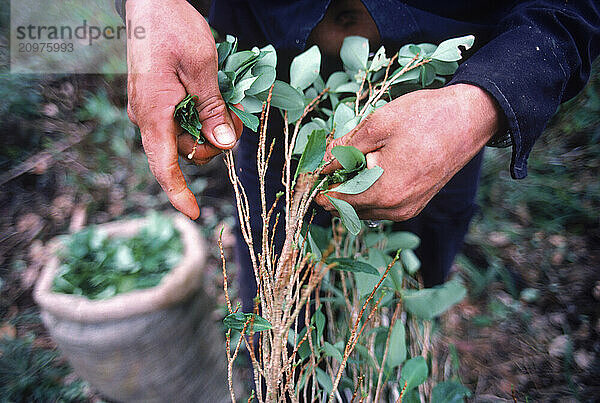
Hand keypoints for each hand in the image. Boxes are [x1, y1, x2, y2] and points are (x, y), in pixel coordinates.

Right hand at [126, 0, 242, 218]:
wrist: (150, 0)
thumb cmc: (173, 29)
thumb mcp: (202, 70)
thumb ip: (213, 110)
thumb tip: (224, 146)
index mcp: (153, 113)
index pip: (164, 166)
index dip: (179, 193)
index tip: (195, 214)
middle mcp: (146, 115)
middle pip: (182, 152)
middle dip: (211, 145)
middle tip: (235, 120)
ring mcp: (149, 106)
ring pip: (184, 136)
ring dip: (209, 128)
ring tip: (228, 104)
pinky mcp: (155, 97)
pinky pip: (179, 119)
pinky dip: (200, 116)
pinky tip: (215, 99)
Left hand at [316, 84, 502, 220]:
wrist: (471, 117)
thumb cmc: (425, 117)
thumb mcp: (376, 125)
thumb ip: (344, 148)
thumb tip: (322, 163)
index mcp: (383, 193)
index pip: (337, 203)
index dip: (320, 189)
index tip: (311, 174)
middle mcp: (396, 209)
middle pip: (350, 208)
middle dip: (336, 188)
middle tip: (330, 161)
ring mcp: (410, 208)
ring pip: (367, 208)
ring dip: (354, 189)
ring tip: (353, 159)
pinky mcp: (418, 202)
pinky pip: (384, 204)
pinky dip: (371, 190)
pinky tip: (372, 165)